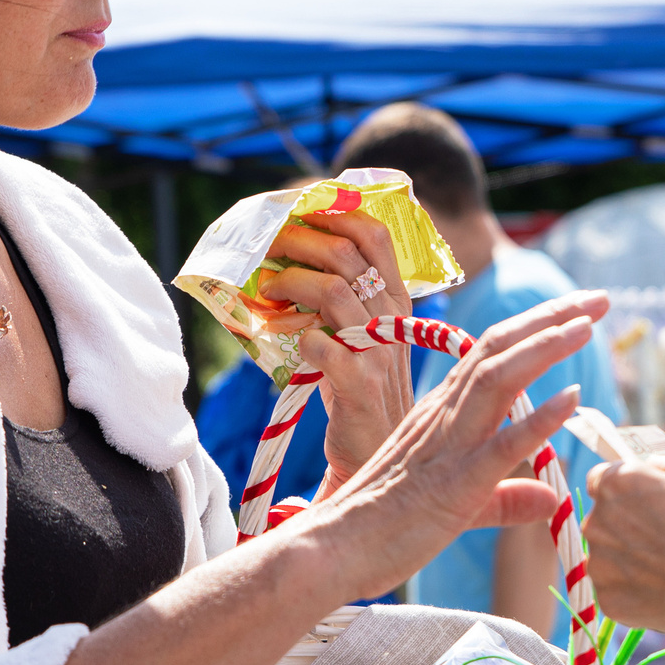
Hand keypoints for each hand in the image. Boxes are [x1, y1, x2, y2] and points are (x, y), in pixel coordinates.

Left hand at [251, 208, 413, 491]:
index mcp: (396, 301)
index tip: (300, 208)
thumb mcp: (365, 338)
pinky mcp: (358, 387)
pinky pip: (321, 345)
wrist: (375, 456)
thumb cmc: (360, 392)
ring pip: (334, 291)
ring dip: (292, 282)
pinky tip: (286, 341)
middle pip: (347, 254)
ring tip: (268, 290)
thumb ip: (343, 302)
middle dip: (298, 241)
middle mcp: (392, 320)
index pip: (376, 235)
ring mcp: (378, 353)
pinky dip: (298, 337)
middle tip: (268, 246)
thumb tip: (289, 262)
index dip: (336, 212)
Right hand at [288, 294, 607, 602]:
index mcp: (441, 413)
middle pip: (500, 349)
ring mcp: (448, 446)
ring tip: (587, 325)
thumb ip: (506, 498)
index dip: (537, 325)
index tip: (580, 309)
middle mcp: (444, 416)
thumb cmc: (384, 529)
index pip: (493, 352)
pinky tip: (572, 396)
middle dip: (551, 318)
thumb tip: (549, 497)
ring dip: (545, 348)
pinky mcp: (455, 484)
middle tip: (599, 298)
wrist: (331, 550)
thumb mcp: (457, 508)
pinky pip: (501, 444)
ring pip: (499, 380)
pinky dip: (539, 419)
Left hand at [585, 456, 664, 664]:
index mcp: (617, 482)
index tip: (649, 505)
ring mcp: (599, 564)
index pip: (600, 480)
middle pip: (603, 520)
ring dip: (629, 560)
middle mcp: (598, 520)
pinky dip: (636, 592)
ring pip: (607, 557)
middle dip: (627, 527)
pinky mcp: (608, 601)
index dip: (626, 491)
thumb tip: (652, 467)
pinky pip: (616, 590)